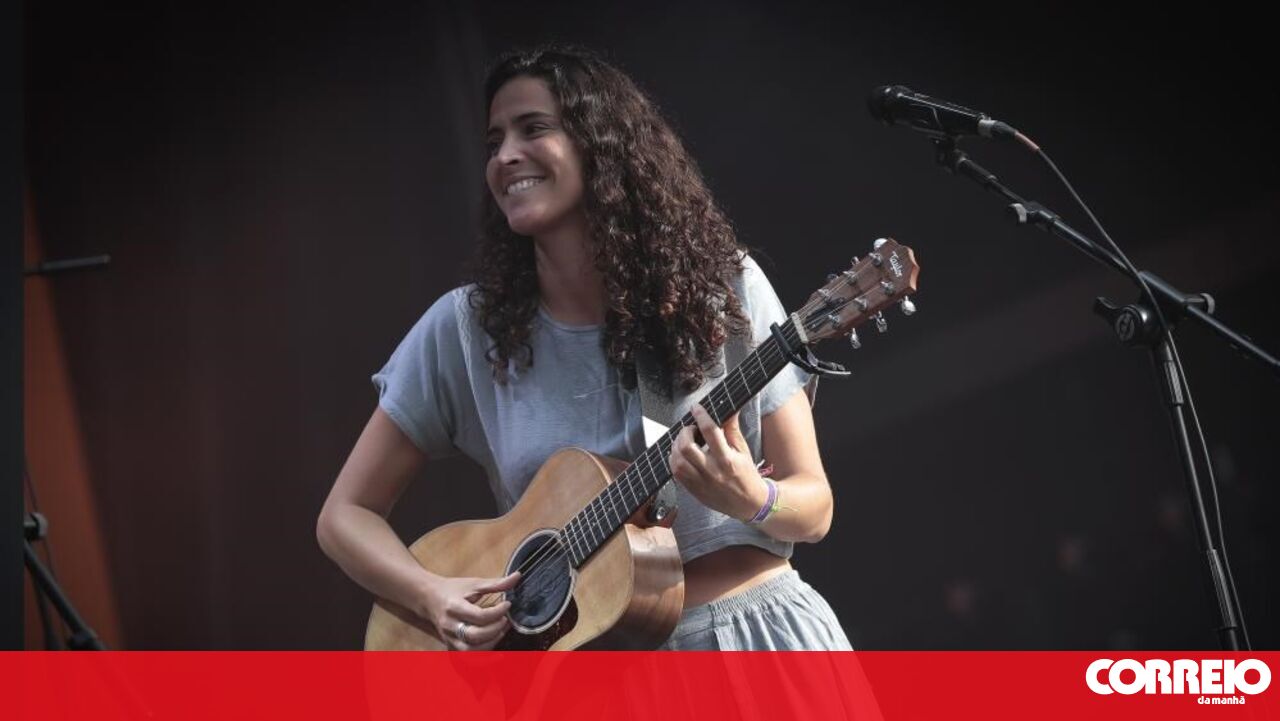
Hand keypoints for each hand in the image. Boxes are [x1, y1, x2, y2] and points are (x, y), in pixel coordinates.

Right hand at [422, 572, 519, 650]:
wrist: (428, 598)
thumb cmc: (452, 590)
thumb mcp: (473, 583)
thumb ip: (496, 583)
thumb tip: (518, 576)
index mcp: (454, 607)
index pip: (478, 616)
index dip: (497, 612)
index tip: (508, 604)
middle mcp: (450, 626)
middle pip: (474, 636)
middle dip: (494, 630)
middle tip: (505, 620)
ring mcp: (449, 638)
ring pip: (470, 651)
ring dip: (490, 644)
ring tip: (500, 631)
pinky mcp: (451, 646)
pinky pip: (467, 657)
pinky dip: (483, 656)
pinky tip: (495, 649)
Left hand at [667, 403, 768, 520]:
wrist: (749, 503)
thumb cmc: (747, 474)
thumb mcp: (743, 450)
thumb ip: (732, 429)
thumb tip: (729, 409)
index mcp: (727, 460)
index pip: (710, 431)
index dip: (701, 416)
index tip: (697, 408)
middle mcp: (712, 472)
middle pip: (687, 447)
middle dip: (685, 432)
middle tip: (690, 429)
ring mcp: (701, 483)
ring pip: (678, 462)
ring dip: (676, 446)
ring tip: (684, 441)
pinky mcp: (694, 491)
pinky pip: (676, 474)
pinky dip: (674, 460)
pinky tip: (681, 455)